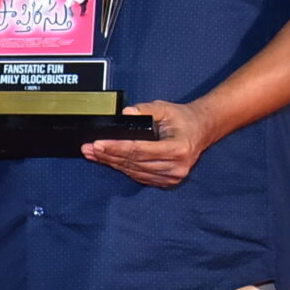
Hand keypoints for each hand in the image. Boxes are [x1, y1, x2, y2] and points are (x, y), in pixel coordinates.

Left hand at [83, 99, 203, 186]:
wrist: (201, 130)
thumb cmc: (183, 120)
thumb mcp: (166, 108)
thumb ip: (145, 109)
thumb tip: (126, 113)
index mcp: (178, 148)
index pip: (140, 150)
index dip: (117, 147)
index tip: (98, 143)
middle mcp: (177, 166)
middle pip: (134, 162)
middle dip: (108, 155)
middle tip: (89, 148)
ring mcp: (173, 176)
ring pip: (134, 171)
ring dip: (112, 163)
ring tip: (94, 154)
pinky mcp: (167, 181)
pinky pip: (139, 176)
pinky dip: (123, 168)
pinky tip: (109, 161)